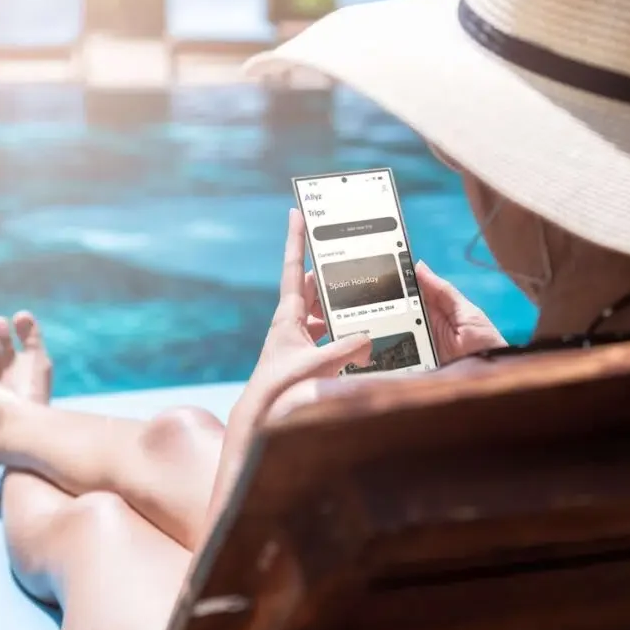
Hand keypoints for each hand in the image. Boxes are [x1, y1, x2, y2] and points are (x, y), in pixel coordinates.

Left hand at [236, 210, 371, 422]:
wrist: (260, 416)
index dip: (295, 239)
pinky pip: (328, 336)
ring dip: (339, 308)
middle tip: (348, 259)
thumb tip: (368, 341)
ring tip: (363, 301)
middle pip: (313, 287)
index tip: (297, 213)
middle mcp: (291, 323)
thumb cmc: (281, 388)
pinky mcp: (305, 356)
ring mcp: (297, 339)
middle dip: (330, 274)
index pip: (292, 268)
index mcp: (288, 315)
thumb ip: (348, 349)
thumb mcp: (320, 365)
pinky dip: (342, 335)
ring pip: (322, 312)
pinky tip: (359, 342)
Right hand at [304, 261, 505, 363]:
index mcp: (427, 314)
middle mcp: (414, 333)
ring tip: (336, 327)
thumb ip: (443, 292)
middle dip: (358, 312)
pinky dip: (371, 363)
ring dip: (360, 338)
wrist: (494, 386)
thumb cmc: (486, 347)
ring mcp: (409, 354)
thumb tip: (418, 265)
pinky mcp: (408, 374)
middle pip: (382, 319)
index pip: (398, 296)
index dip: (379, 286)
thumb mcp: (467, 314)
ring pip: (378, 343)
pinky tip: (354, 357)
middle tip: (334, 303)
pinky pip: (386, 366)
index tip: (355, 274)